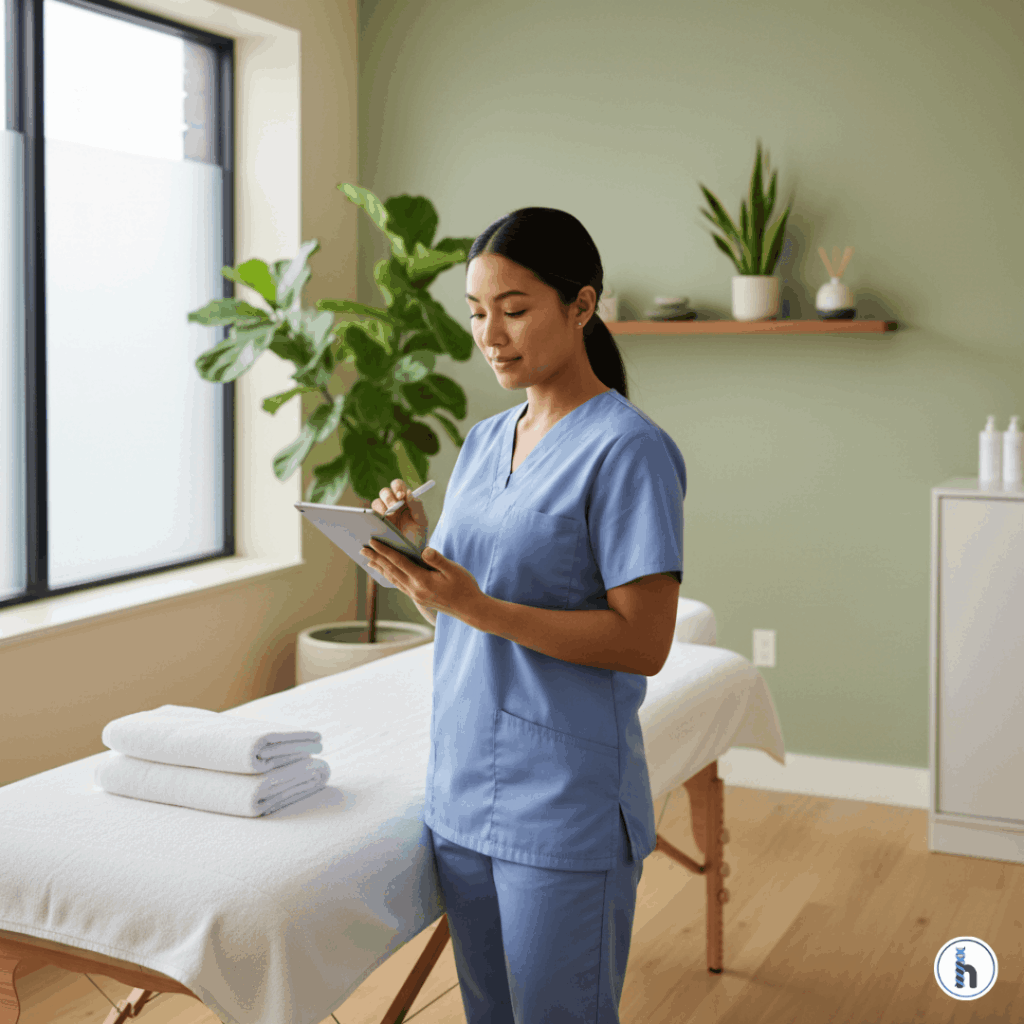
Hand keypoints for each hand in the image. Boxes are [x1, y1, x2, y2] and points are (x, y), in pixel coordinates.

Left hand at [360, 539, 484, 623]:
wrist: (470, 609)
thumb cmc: (464, 587)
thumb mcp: (454, 570)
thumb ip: (438, 559)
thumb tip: (424, 551)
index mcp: (423, 580)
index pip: (399, 562)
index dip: (385, 551)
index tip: (373, 542)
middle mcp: (415, 589)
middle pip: (391, 570)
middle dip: (376, 558)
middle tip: (362, 548)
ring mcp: (416, 595)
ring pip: (393, 579)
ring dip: (380, 568)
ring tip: (369, 560)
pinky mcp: (418, 598)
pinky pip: (399, 585)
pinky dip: (389, 577)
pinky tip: (387, 573)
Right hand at [369, 478, 428, 548]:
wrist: (411, 553)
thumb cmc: (418, 535)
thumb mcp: (422, 521)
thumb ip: (418, 506)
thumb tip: (409, 493)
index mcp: (404, 500)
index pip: (398, 486)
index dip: (398, 487)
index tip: (401, 495)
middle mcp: (392, 504)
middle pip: (385, 492)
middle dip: (389, 497)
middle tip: (394, 506)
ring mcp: (383, 513)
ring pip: (376, 502)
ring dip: (381, 507)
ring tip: (388, 517)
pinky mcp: (375, 523)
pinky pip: (370, 516)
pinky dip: (372, 516)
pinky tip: (379, 522)